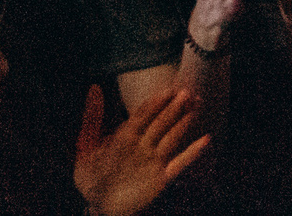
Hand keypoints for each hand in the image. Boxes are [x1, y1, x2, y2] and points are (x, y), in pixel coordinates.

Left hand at [73, 84, 209, 215]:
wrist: (98, 207)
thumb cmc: (91, 178)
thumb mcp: (86, 147)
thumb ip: (92, 118)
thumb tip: (94, 88)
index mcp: (125, 136)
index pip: (143, 114)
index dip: (155, 102)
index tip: (168, 89)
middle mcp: (143, 146)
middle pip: (160, 123)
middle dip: (173, 108)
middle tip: (187, 92)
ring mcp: (153, 161)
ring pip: (171, 138)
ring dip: (183, 123)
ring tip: (196, 107)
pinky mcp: (161, 178)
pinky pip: (179, 164)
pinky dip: (192, 152)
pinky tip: (205, 140)